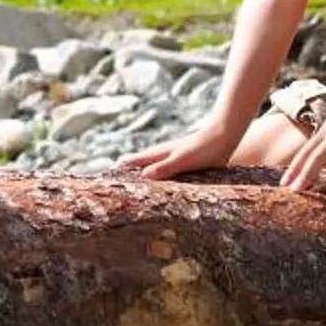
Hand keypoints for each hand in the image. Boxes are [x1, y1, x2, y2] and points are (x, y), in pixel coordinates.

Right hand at [115, 126, 234, 179]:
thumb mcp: (183, 160)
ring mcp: (170, 159)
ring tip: (130, 188)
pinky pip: (163, 173)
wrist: (223, 137)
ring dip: (139, 176)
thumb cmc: (203, 149)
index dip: (118, 169)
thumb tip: (143, 176)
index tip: (102, 180)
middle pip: (137, 164)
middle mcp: (161, 156)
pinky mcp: (182, 164)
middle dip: (125, 173)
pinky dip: (155, 179)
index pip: (131, 161)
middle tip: (110, 186)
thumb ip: (165, 168)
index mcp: (158, 154)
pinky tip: (159, 187)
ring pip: (149, 168)